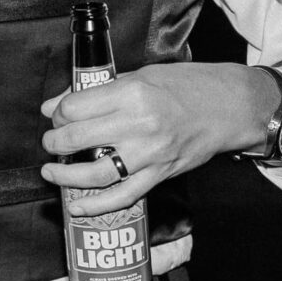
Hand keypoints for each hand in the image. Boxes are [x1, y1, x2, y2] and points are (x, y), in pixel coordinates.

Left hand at [40, 64, 270, 218]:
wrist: (230, 107)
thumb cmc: (187, 86)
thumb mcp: (141, 75)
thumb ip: (99, 92)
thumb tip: (56, 105)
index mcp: (131, 92)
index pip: (74, 108)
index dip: (57, 113)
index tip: (57, 116)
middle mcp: (138, 124)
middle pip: (76, 139)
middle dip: (54, 142)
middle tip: (52, 141)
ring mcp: (150, 153)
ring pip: (93, 173)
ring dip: (64, 175)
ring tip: (51, 171)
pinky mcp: (160, 174)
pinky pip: (122, 196)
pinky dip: (95, 206)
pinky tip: (76, 205)